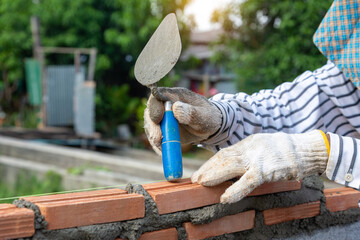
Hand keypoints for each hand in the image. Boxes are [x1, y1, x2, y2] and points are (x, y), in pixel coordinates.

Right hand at [144, 87, 221, 154]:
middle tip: (158, 139)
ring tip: (160, 146)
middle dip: (152, 126)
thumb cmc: (208, 117)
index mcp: (176, 95)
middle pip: (151, 111)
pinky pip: (155, 136)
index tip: (158, 119)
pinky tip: (163, 151)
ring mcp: (163, 117)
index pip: (159, 95)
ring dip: (153, 136)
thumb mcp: (204, 116)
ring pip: (151, 124)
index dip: (155, 106)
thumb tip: (176, 108)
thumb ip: (191, 112)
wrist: (209, 128)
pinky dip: (158, 145)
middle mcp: (166, 105)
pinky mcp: (163, 128)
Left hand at [191, 130, 327, 203]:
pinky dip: (235, 190)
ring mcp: (257, 159)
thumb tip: (231, 164)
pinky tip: (224, 198)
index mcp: (248, 143)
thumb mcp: (262, 147)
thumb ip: (247, 154)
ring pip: (231, 166)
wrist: (307, 150)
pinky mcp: (267, 170)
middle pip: (224, 158)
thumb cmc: (285, 150)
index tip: (201, 170)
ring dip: (214, 175)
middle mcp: (249, 148)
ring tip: (201, 183)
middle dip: (208, 168)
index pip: (225, 153)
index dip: (211, 162)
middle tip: (195, 178)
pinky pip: (248, 182)